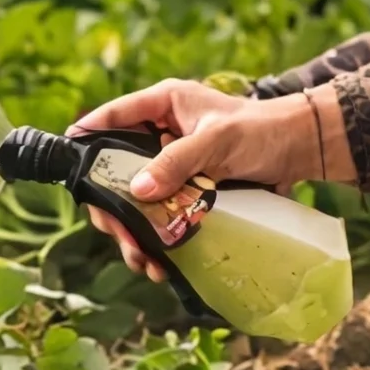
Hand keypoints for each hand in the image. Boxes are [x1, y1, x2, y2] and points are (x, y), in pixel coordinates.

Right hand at [67, 79, 353, 281]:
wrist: (302, 151)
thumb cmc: (262, 131)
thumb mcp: (217, 141)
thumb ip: (177, 162)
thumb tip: (138, 191)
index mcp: (160, 106)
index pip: (111, 117)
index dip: (86, 137)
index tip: (67, 162)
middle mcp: (158, 136)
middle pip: (114, 171)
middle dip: (111, 208)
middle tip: (117, 235)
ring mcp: (171, 167)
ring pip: (134, 201)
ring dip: (132, 233)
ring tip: (142, 261)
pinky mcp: (187, 192)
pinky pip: (159, 217)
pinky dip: (154, 240)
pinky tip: (159, 263)